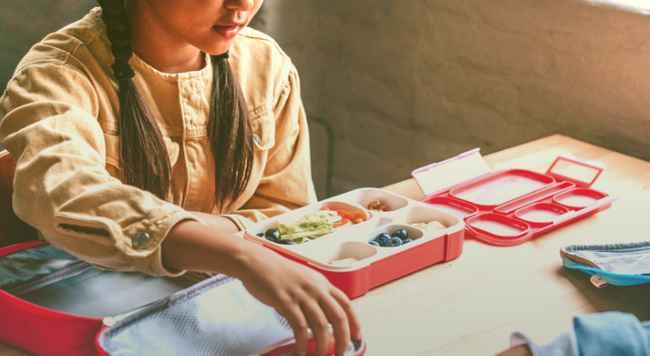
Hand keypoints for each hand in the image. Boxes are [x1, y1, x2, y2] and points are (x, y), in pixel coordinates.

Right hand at [162, 220, 361, 355]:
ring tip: (319, 355)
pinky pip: (299, 326)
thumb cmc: (278, 272)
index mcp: (322, 283)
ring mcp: (301, 295)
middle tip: (341, 352)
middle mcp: (316, 288)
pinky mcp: (285, 301)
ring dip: (321, 345)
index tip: (358, 336)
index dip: (354, 322)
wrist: (257, 262)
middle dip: (343, 339)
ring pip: (320, 325)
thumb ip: (316, 296)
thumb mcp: (304, 280)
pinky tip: (300, 350)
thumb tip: (325, 318)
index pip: (346, 304)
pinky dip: (301, 341)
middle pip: (338, 317)